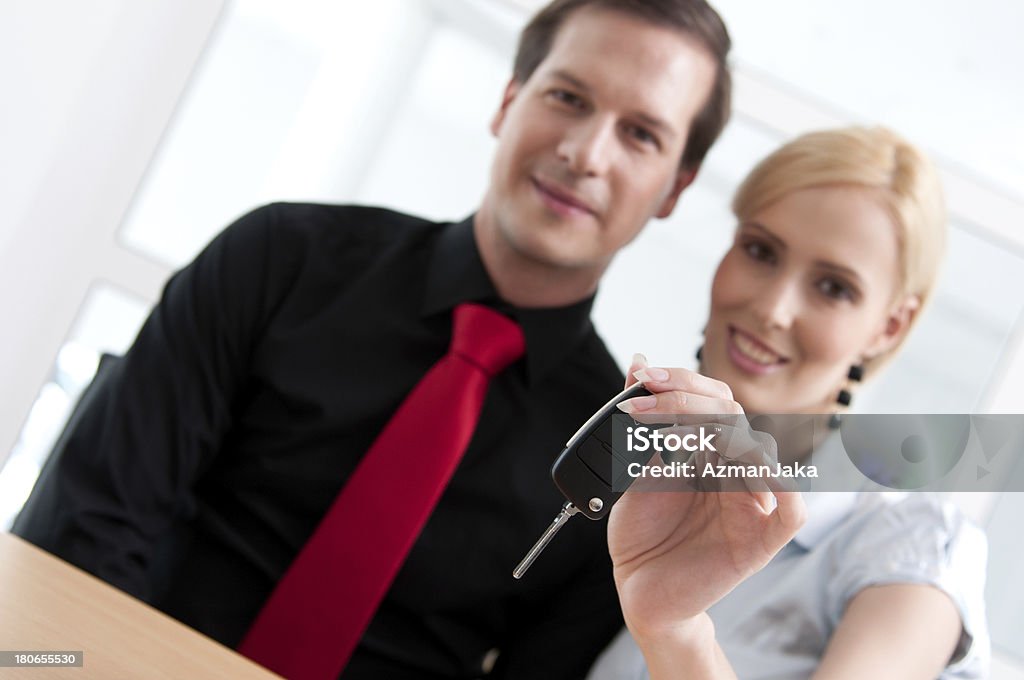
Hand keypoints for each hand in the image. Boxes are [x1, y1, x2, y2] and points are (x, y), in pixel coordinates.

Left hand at [609, 356, 805, 639]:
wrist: (638, 591)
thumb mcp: (633, 469)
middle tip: (645, 398)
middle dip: (687, 399)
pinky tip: (757, 470)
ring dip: (715, 432)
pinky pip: (791, 512)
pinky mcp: (760, 542)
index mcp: (709, 451)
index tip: (643, 376)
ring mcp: (749, 503)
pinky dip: (786, 489)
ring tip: (665, 432)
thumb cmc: (642, 534)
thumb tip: (638, 361)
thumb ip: (642, 422)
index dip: (682, 382)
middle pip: (733, 416)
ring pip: (758, 451)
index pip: (713, 400)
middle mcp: (733, 470)